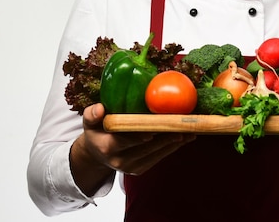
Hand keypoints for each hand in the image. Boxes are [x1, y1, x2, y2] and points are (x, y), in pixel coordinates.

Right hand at [70, 103, 195, 195]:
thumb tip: (99, 108)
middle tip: (181, 124)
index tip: (153, 129)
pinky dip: (173, 147)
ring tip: (190, 129)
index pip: (125, 141)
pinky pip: (159, 157)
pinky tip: (185, 137)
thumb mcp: (89, 122)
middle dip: (165, 136)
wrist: (98, 154)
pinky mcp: (141, 169)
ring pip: (157, 153)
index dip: (139, 135)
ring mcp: (132, 167)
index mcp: (107, 147)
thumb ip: (91, 115)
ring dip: (174, 142)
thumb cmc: (96, 132)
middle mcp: (120, 161)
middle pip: (146, 147)